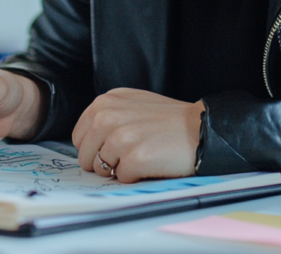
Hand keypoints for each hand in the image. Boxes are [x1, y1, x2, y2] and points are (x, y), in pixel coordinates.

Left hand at [72, 88, 203, 182]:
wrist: (201, 128)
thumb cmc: (168, 120)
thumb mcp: (131, 104)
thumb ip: (106, 116)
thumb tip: (86, 143)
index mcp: (105, 102)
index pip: (79, 137)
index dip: (95, 148)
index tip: (113, 148)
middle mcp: (108, 116)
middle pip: (85, 156)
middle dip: (104, 162)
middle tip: (131, 153)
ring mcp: (120, 137)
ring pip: (101, 169)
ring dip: (121, 169)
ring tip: (144, 154)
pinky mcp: (134, 158)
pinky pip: (121, 179)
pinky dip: (136, 176)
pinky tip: (152, 161)